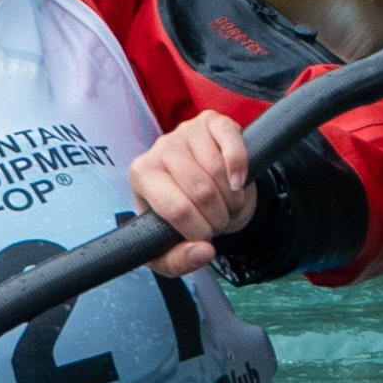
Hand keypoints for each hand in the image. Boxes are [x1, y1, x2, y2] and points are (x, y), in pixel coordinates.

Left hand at [122, 110, 255, 276]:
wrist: (204, 189)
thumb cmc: (182, 217)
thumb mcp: (169, 247)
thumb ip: (178, 261)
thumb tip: (203, 251)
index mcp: (142, 176)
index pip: (176, 208)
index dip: (199, 230)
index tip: (204, 238)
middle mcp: (160, 149)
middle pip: (201, 191)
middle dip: (217, 217)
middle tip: (218, 223)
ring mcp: (186, 132)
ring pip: (219, 171)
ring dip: (232, 199)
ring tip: (227, 206)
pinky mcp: (212, 121)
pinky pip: (231, 142)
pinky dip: (240, 167)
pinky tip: (238, 182)